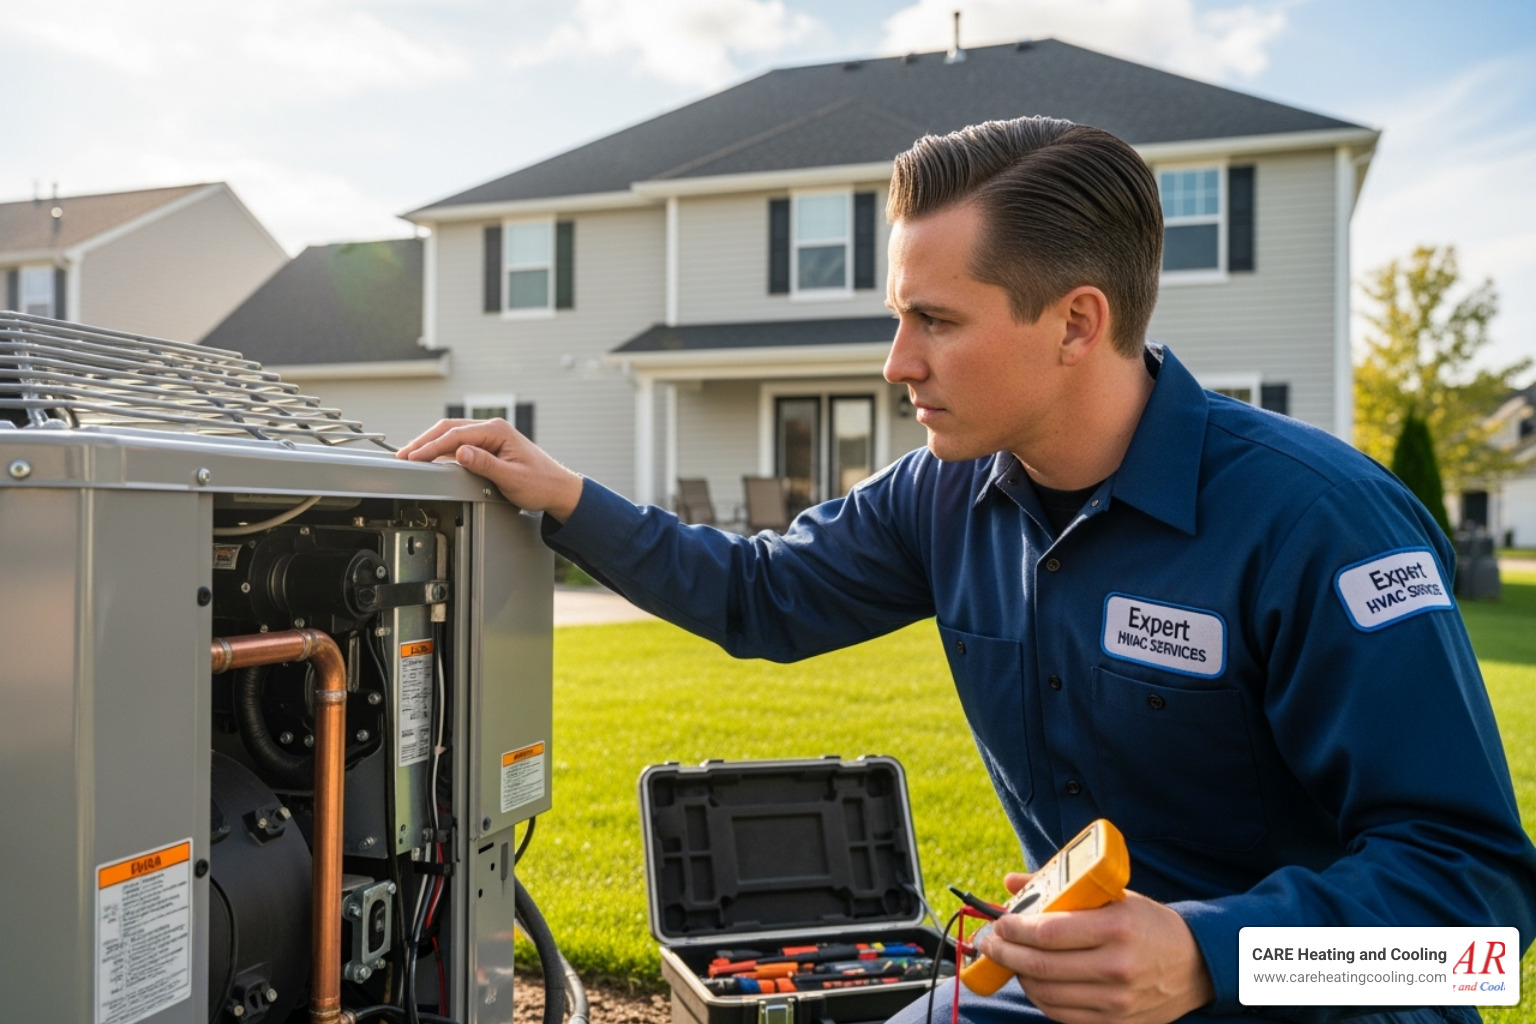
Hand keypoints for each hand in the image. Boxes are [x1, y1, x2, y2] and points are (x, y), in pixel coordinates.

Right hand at [395, 418, 583, 520]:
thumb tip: (460, 452)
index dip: (431, 447)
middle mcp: (492, 428)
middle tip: (403, 455)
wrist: (558, 488)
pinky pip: (460, 442)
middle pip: (448, 429)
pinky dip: (442, 448)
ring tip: (411, 456)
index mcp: (497, 431)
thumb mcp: (511, 478)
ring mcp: (490, 435)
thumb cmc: (540, 483)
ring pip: (452, 434)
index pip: (455, 435)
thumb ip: (485, 464)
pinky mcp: (489, 445)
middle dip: (424, 441)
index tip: (413, 457)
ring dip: (431, 443)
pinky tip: (431, 457)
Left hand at [978, 884, 1213, 1023]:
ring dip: (1020, 975)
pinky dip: (1040, 998)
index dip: (1014, 929)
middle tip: (991, 943)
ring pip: (1047, 994)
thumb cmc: (1147, 924)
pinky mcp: (1115, 1022)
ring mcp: (1116, 1000)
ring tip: (1011, 960)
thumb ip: (1060, 888)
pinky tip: (1034, 981)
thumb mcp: (1111, 896)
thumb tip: (1012, 882)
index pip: (1049, 933)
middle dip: (1006, 953)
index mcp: (1115, 927)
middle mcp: (1116, 967)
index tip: (999, 922)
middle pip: (1042, 965)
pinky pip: (1062, 1015)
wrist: (1195, 965)